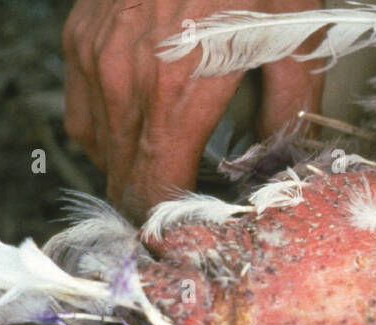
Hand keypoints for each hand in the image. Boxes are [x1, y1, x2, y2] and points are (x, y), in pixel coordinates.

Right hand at [62, 0, 324, 218]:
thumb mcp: (295, 42)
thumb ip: (285, 118)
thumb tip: (274, 169)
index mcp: (177, 94)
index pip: (152, 192)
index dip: (168, 224)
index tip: (191, 233)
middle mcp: (124, 83)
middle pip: (122, 182)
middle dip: (155, 201)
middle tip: (191, 201)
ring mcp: (94, 58)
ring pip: (100, 152)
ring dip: (134, 165)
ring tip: (175, 154)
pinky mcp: (79, 39)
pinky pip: (83, 113)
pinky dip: (110, 128)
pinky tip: (145, 116)